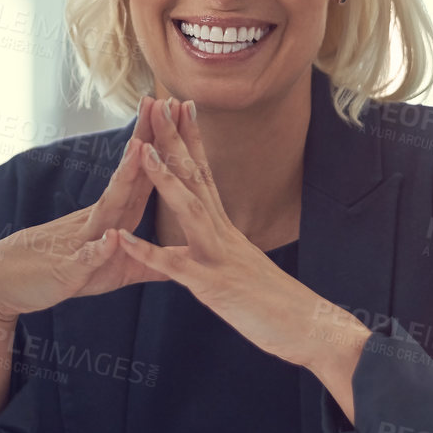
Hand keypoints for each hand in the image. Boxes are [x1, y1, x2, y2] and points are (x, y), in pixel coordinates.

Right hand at [0, 100, 170, 321]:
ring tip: (140, 149)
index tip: (180, 114)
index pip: (142, 177)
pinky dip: (98, 248)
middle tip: (161, 102)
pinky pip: (85, 257)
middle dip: (146, 141)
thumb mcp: (114, 272)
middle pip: (127, 177)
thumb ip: (145, 263)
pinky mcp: (68, 269)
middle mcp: (98, 220)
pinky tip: (111, 238)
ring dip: (125, 179)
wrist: (6, 283)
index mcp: (114, 218)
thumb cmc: (63, 274)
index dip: (162, 148)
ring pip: (107, 207)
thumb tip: (179, 261)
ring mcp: (81, 240)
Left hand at [116, 97, 371, 414]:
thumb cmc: (278, 304)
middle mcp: (223, 232)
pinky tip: (121, 238)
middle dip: (174, 140)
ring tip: (141, 150)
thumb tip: (220, 237)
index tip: (180, 107)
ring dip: (164, 178)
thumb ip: (228, 248)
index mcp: (227, 228)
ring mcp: (218, 256)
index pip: (207, 174)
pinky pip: (174, 266)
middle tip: (158, 104)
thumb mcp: (246, 267)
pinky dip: (146, 252)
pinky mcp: (212, 285)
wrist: (310, 328)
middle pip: (196, 177)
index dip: (192, 139)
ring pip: (188, 208)